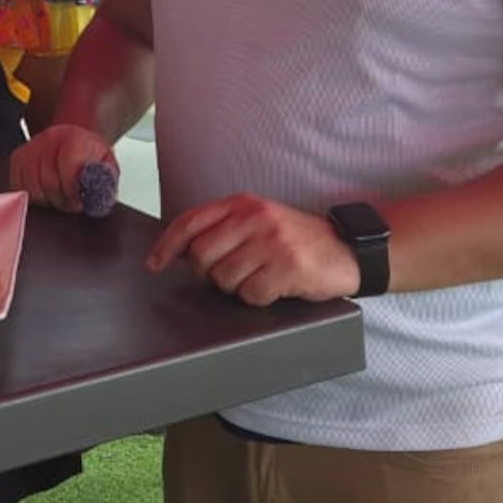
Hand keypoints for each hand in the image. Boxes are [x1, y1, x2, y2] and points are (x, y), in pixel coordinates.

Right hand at [10, 125, 118, 214]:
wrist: (74, 139)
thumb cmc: (89, 155)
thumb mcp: (106, 164)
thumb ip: (105, 179)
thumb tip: (98, 197)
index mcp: (74, 138)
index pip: (66, 167)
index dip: (72, 191)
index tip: (78, 201)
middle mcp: (49, 139)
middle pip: (48, 181)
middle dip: (61, 199)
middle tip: (71, 202)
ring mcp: (31, 147)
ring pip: (31, 187)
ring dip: (46, 200)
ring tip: (59, 197)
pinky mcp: (17, 158)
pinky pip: (18, 186)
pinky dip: (32, 196)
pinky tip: (45, 193)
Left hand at [146, 194, 358, 306]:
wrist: (348, 250)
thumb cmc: (298, 240)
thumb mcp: (259, 222)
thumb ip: (223, 229)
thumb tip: (182, 251)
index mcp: (243, 204)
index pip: (191, 220)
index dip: (167, 244)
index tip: (154, 263)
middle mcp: (256, 217)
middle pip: (202, 255)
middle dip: (208, 275)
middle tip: (231, 276)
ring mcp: (273, 241)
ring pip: (225, 279)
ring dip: (238, 288)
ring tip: (260, 278)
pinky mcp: (288, 266)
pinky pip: (251, 294)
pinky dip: (259, 298)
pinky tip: (276, 288)